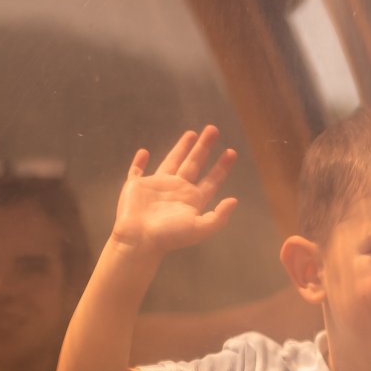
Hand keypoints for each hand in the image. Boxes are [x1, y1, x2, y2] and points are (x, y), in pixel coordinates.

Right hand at [111, 125, 237, 254]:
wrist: (140, 240)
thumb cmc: (169, 236)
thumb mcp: (200, 228)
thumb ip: (219, 216)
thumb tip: (235, 200)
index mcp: (192, 199)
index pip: (211, 179)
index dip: (222, 167)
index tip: (231, 152)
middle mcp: (176, 190)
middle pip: (194, 163)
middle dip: (204, 147)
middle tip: (213, 129)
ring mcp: (156, 187)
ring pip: (172, 161)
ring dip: (181, 148)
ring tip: (191, 133)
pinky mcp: (136, 186)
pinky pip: (136, 170)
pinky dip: (139, 162)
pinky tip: (143, 152)